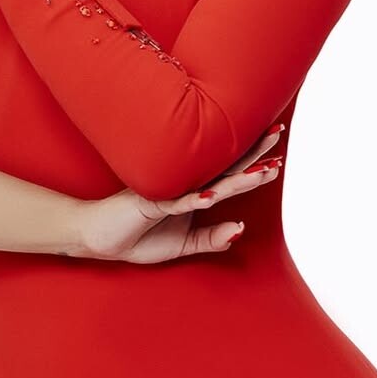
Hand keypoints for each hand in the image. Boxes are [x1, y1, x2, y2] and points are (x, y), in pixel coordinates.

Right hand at [70, 125, 286, 263]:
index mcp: (195, 194)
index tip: (277, 159)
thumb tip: (240, 230)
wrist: (99, 239)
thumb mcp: (184, 245)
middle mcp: (186, 187)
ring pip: (210, 184)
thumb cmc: (138, 238)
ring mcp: (169, 193)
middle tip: (277, 132)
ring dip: (237, 178)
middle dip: (253, 154)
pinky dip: (193, 200)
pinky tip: (212, 197)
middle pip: (226, 169)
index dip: (253, 168)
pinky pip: (176, 202)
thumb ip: (211, 239)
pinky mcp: (149, 203)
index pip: (230, 178)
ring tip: (263, 171)